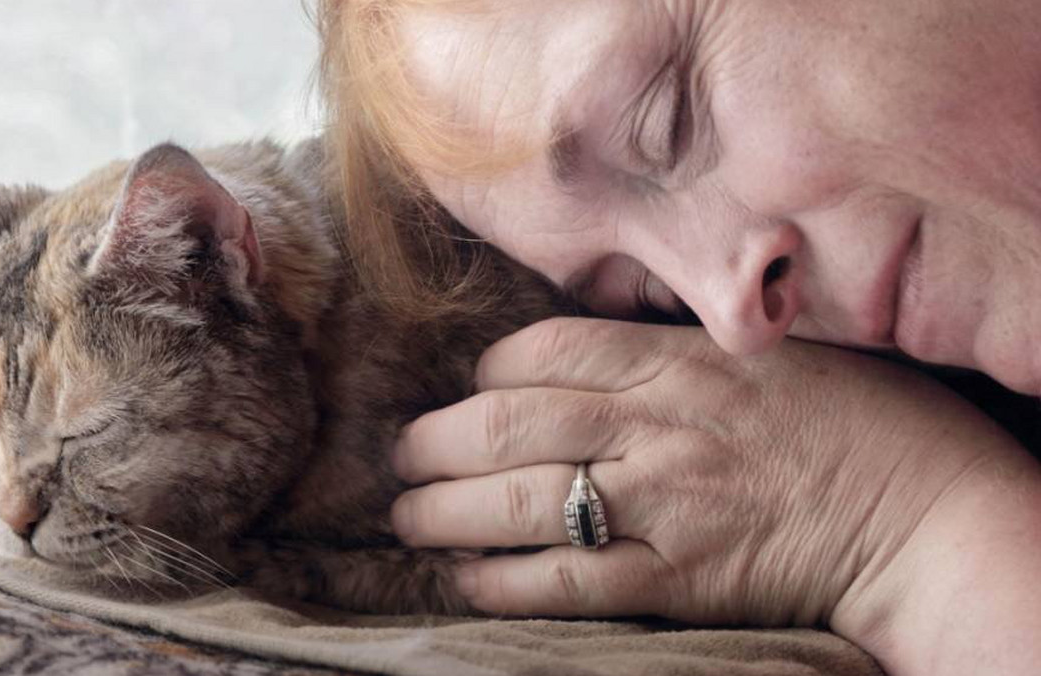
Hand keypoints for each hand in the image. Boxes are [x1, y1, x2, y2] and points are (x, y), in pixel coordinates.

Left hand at [391, 318, 1037, 633]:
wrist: (923, 513)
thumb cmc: (854, 419)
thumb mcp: (763, 348)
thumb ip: (671, 345)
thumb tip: (585, 350)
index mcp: (676, 358)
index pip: (540, 350)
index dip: (484, 373)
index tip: (471, 392)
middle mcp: (656, 423)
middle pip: (505, 424)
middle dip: (434, 443)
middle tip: (405, 457)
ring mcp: (662, 503)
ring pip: (517, 502)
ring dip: (443, 512)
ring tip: (411, 517)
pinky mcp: (674, 578)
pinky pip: (563, 581)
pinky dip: (499, 580)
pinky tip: (467, 577)